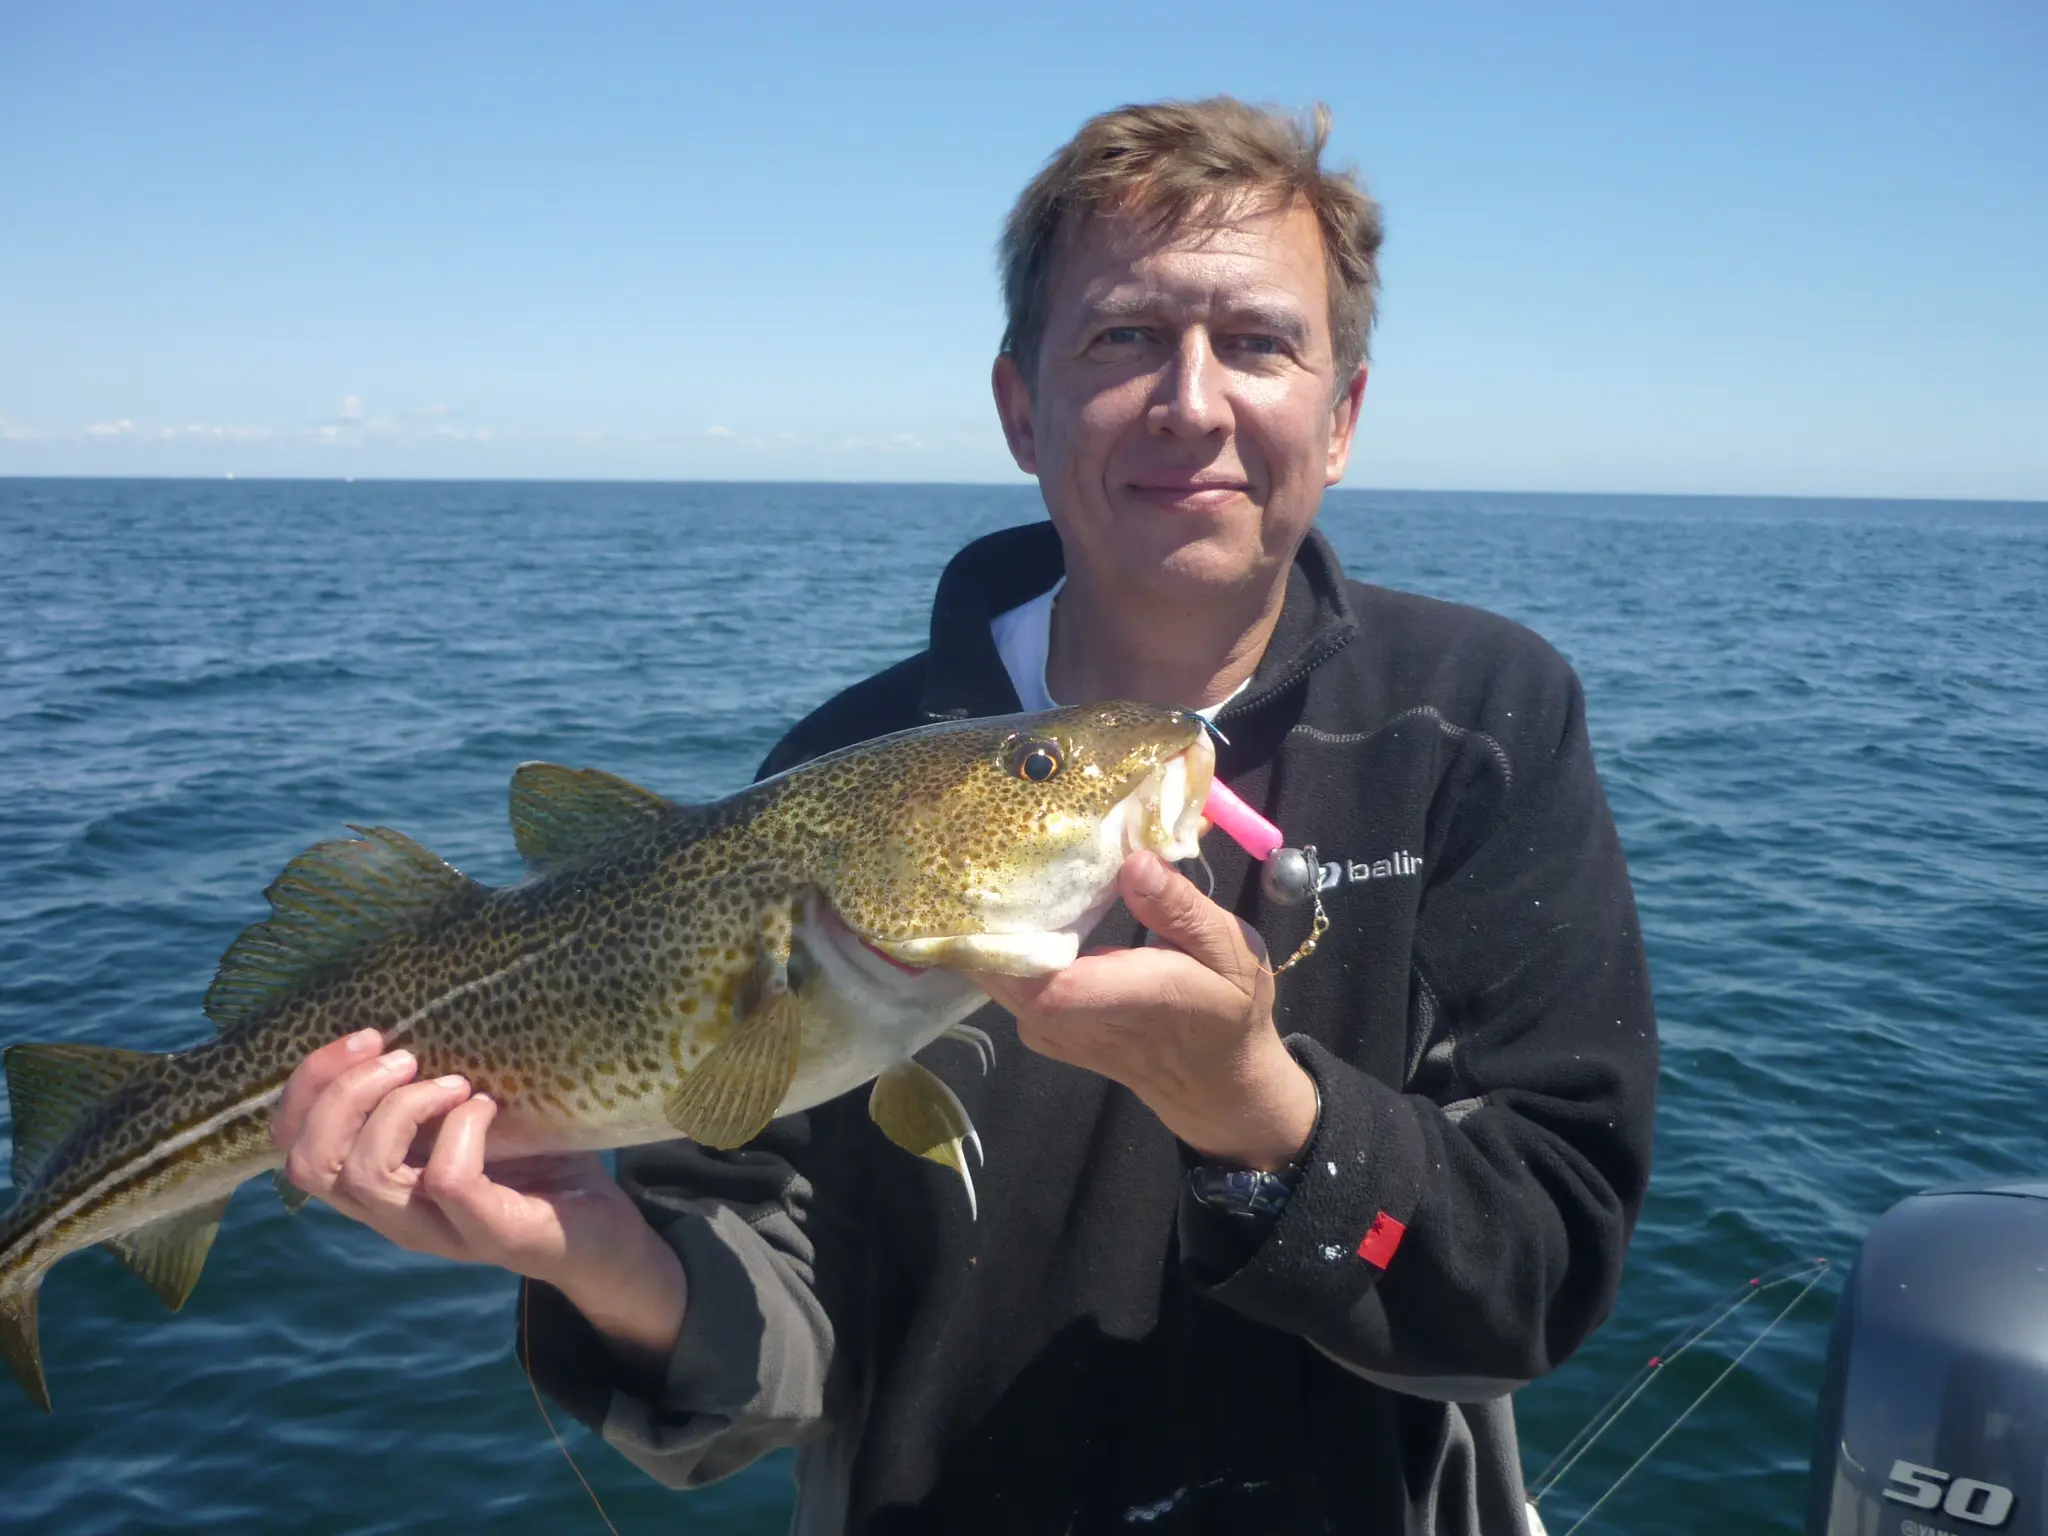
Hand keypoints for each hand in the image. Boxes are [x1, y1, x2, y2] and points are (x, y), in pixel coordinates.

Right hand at [271, 1031, 686, 1364]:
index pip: (291, 1144)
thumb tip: (407, 1007)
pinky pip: (449, 1181)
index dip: (307, 1084)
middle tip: (405, 1056)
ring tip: (454, 1082)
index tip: (366, 1037)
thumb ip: (426, 1080)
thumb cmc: (533, 1158)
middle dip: (343, 1093)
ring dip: (402, 1108)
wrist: (602, 1229)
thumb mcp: (466, 1111)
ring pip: (365, 1177)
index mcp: (377, 1181)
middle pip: (309, 1163)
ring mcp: (438, 1231)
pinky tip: (489, 1107)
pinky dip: (463, 1129)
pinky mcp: (492, 1234)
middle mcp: (393, 1213)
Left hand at [973, 851, 1317, 1170]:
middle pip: (1002, 970)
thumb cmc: (1226, 1008)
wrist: (1213, 1079)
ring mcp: (1049, 1029)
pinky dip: (1000, 940)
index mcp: (1131, 999)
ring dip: (990, 920)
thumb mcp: (1231, 950)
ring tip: (997, 858)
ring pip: (994, 972)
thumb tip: (1136, 859)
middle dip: (988, 909)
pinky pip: (1002, 979)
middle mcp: (1077, 1022)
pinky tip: (1014, 899)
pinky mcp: (1036, 1026)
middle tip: (992, 842)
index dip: (1008, 936)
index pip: (1048, 986)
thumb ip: (1181, 909)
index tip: (997, 873)